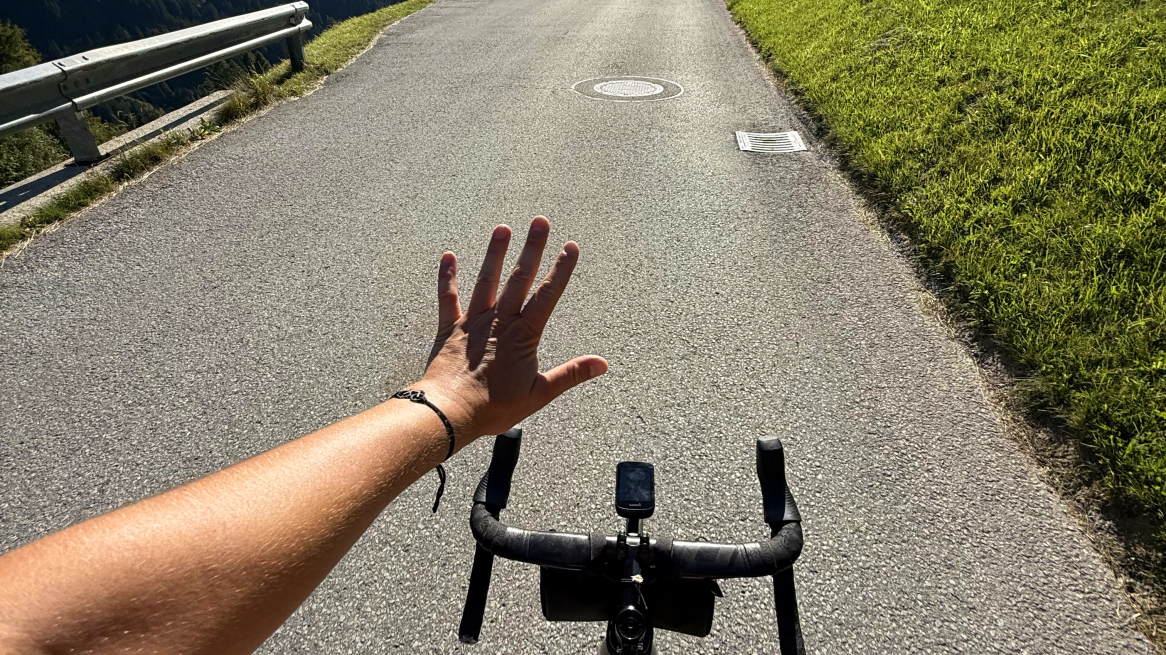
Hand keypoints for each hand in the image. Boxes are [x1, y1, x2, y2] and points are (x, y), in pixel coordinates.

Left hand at [411, 216, 607, 443]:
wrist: (450, 412)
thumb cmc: (494, 407)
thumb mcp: (539, 393)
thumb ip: (570, 375)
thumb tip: (601, 364)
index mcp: (524, 335)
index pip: (548, 295)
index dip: (561, 270)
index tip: (571, 246)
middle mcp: (500, 321)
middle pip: (519, 279)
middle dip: (532, 248)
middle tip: (540, 220)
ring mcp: (473, 322)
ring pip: (486, 281)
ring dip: (495, 253)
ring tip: (503, 228)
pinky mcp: (450, 329)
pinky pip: (448, 298)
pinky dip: (447, 277)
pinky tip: (448, 256)